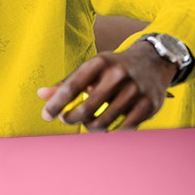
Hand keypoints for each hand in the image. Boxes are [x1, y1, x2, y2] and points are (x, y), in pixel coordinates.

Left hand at [37, 41, 177, 130]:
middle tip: (66, 119)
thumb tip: (41, 94)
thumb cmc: (114, 68)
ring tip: (87, 123)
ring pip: (103, 122)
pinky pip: (123, 129)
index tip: (46, 115)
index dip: (56, 103)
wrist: (154, 62)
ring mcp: (135, 90)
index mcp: (101, 62)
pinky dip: (111, 132)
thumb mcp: (92, 68)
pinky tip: (106, 128)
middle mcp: (118, 74)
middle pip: (86, 109)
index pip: (72, 86)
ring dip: (90, 128)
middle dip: (71, 118)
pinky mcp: (148, 105)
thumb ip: (67, 82)